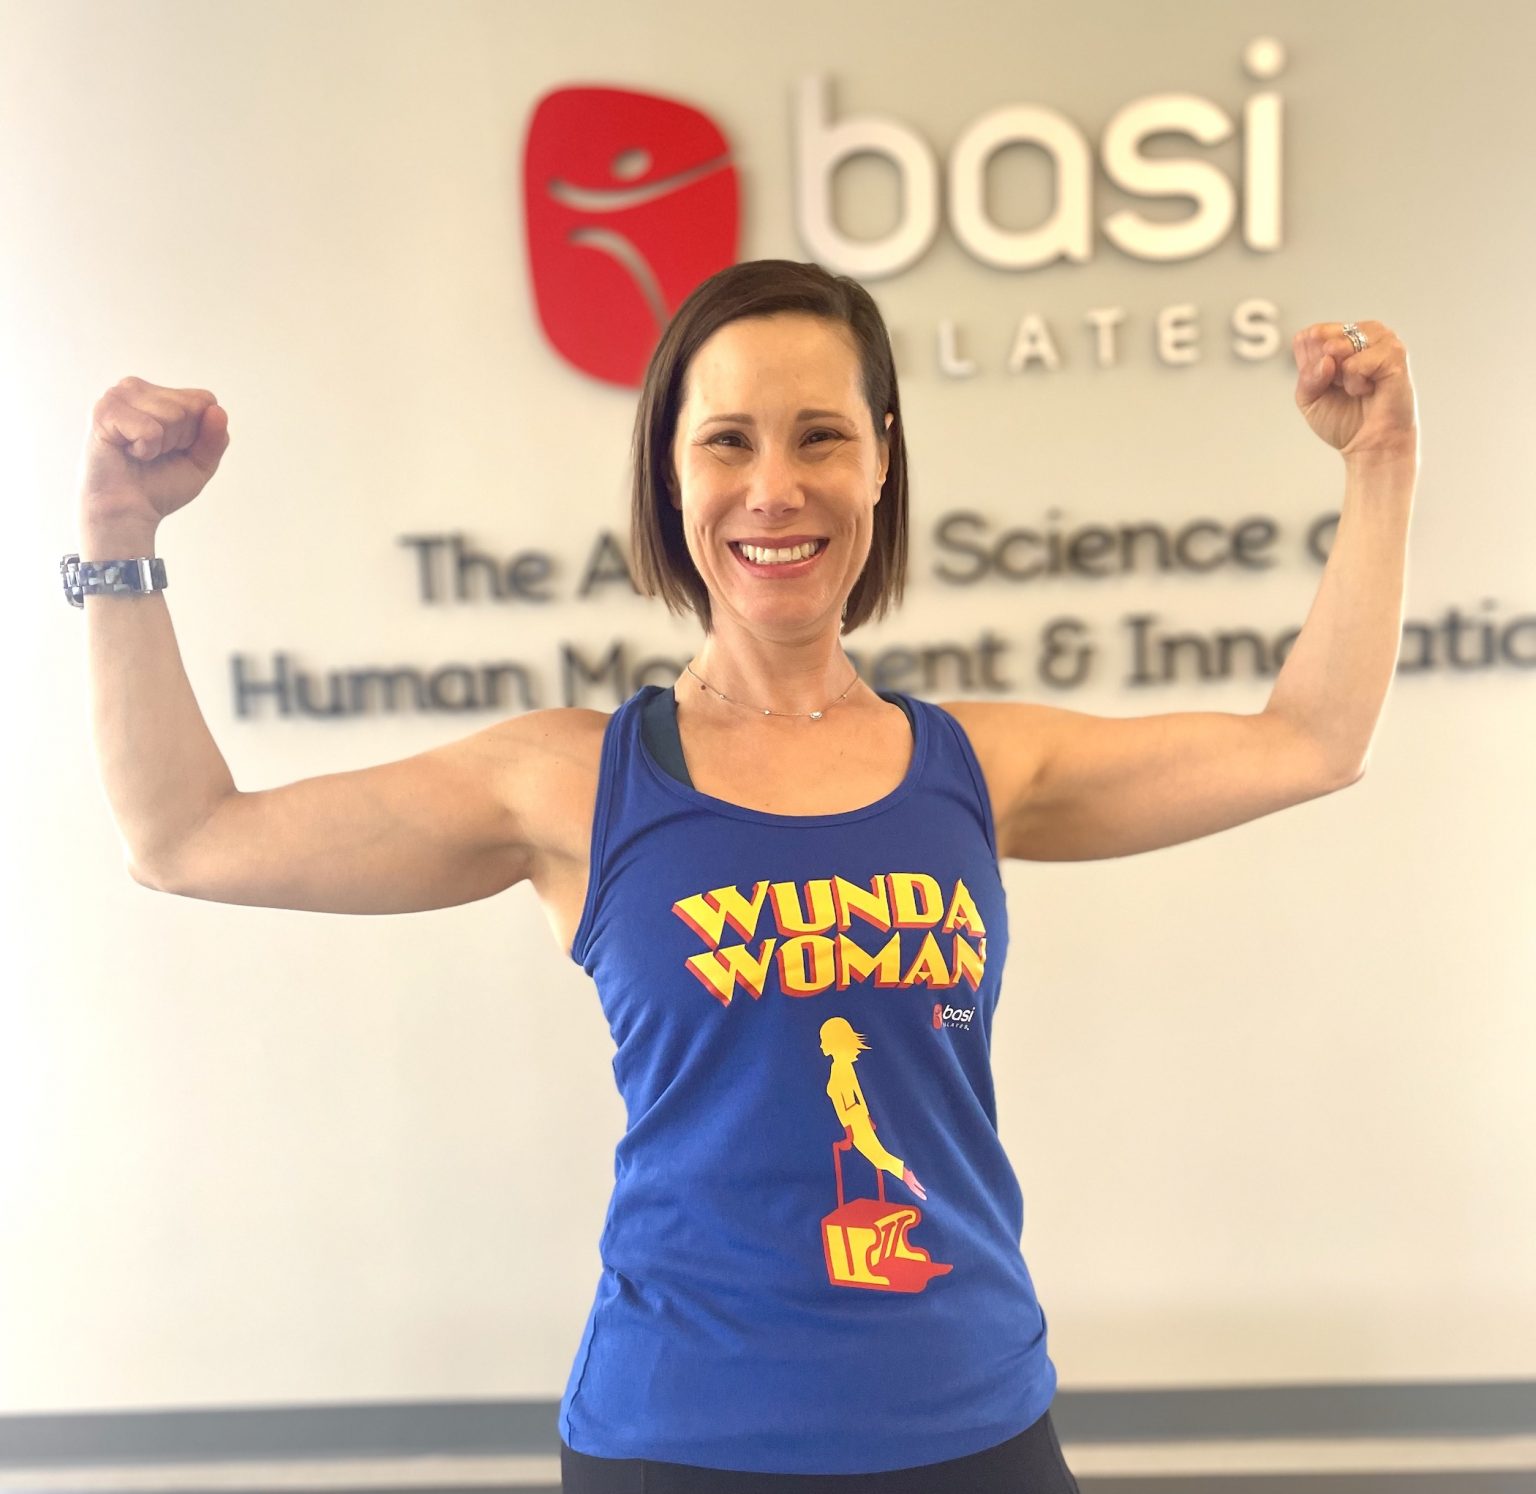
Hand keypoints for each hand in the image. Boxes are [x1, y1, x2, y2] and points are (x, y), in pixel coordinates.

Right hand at [79, 377, 230, 533]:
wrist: (128, 511)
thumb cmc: (159, 485)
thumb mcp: (201, 462)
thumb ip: (215, 437)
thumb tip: (217, 410)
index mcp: (158, 394)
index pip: (205, 400)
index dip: (198, 433)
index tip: (174, 449)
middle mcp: (136, 387)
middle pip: (190, 407)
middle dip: (180, 439)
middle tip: (154, 454)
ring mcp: (117, 395)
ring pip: (173, 415)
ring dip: (162, 446)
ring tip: (140, 454)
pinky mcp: (104, 411)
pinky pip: (151, 429)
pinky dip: (146, 450)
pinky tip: (128, 453)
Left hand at [1292, 321, 1417, 462]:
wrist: (1371, 447)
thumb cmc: (1344, 421)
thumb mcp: (1308, 399)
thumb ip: (1307, 375)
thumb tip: (1327, 358)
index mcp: (1341, 339)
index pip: (1308, 336)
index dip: (1308, 365)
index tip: (1326, 384)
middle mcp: (1362, 333)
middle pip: (1320, 336)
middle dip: (1322, 369)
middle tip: (1342, 387)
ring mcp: (1381, 340)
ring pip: (1338, 345)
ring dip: (1339, 375)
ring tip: (1357, 388)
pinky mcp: (1394, 354)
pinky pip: (1355, 363)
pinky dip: (1355, 383)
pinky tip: (1370, 390)